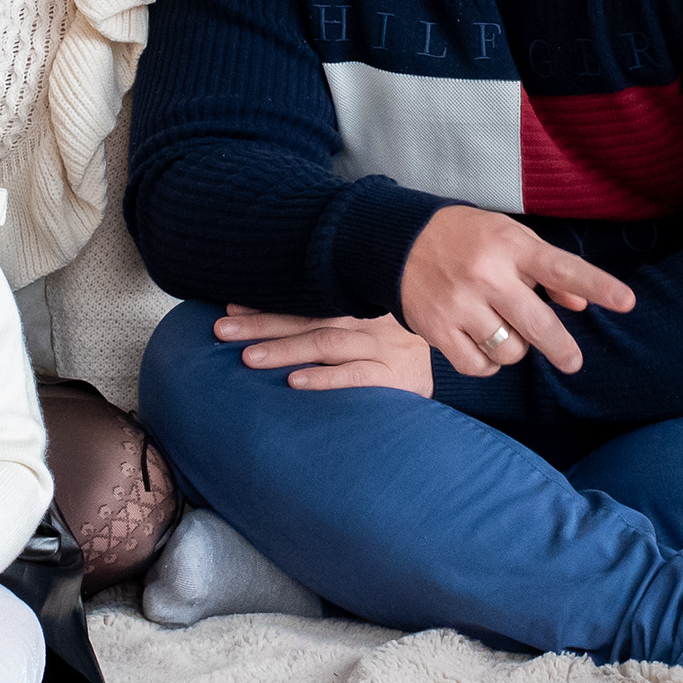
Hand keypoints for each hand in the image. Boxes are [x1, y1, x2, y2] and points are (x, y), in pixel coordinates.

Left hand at [216, 306, 435, 396]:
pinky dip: (324, 379)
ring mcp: (388, 347)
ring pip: (328, 343)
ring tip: (249, 357)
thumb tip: (267, 325)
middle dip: (262, 324)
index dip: (268, 304)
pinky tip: (294, 382)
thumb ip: (332, 318)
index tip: (230, 306)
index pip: (306, 300)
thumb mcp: (371, 324)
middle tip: (223, 330)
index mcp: (362, 302)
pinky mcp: (400, 378)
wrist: (458, 365)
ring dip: (285, 350)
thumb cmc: (398, 350)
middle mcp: (373, 319)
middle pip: (309, 318)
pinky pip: (358, 376)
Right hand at [399, 206, 636, 377]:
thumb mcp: (509, 237)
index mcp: (510, 246)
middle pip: (537, 324)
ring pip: (509, 349)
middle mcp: (486, 275)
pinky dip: (487, 363)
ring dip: (516, 348)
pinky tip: (482, 346)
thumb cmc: (467, 239)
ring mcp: (460, 305)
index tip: (627, 302)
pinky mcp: (437, 329)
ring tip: (505, 330)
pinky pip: (477, 365)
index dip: (597, 285)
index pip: (562, 268)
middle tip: (573, 361)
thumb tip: (580, 305)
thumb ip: (547, 270)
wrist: (398, 241)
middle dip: (561, 348)